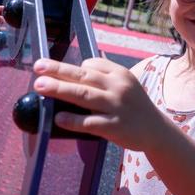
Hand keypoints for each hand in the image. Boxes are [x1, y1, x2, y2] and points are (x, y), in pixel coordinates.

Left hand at [32, 57, 162, 151]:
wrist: (157, 130)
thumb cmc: (135, 106)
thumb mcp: (126, 84)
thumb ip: (105, 76)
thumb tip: (79, 67)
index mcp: (120, 74)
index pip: (92, 64)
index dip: (73, 68)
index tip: (57, 71)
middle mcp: (118, 87)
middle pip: (83, 76)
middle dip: (58, 70)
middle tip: (38, 67)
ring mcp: (116, 107)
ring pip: (83, 95)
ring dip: (59, 89)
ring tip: (40, 85)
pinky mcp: (115, 127)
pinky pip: (89, 122)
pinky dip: (73, 120)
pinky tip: (58, 118)